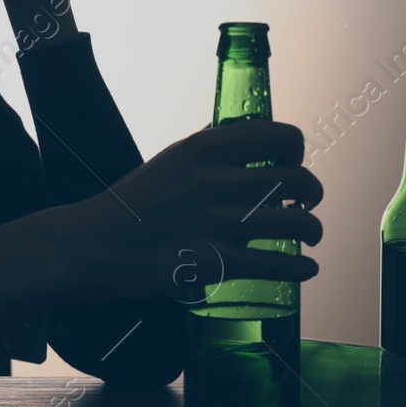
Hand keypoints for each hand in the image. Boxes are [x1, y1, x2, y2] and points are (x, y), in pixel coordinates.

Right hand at [54, 118, 323, 302]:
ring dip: (313, 230)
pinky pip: (281, 265)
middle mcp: (220, 180)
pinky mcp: (219, 263)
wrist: (93, 246)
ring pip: (300, 223)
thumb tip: (236, 136)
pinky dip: (302, 269)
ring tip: (309, 234)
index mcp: (207, 148)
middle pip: (299, 179)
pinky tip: (306, 270)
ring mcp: (221, 223)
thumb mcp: (168, 159)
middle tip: (306, 203)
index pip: (282, 137)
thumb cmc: (129, 204)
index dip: (296, 152)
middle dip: (311, 193)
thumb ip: (207, 148)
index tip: (292, 163)